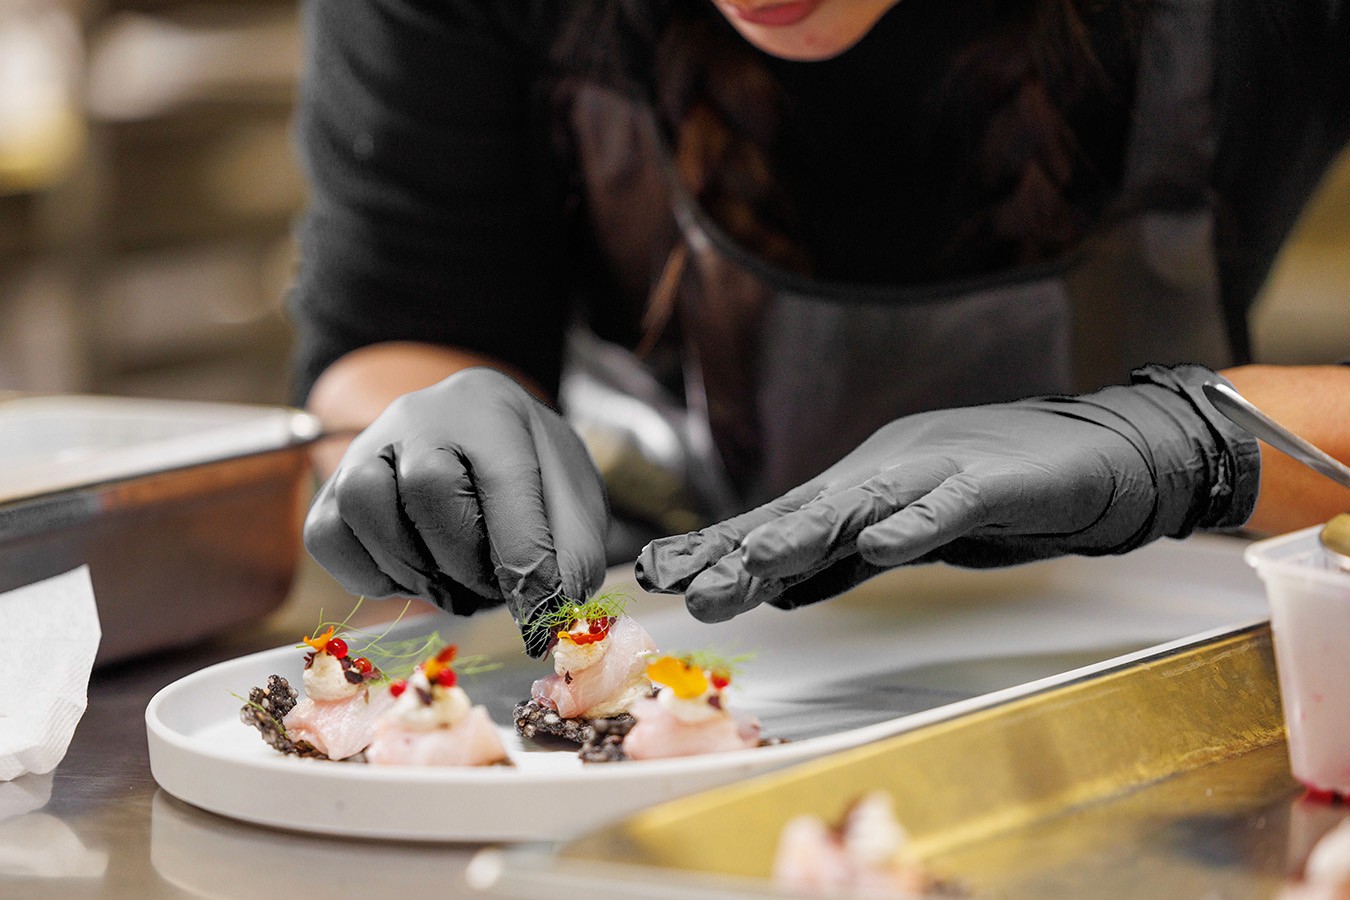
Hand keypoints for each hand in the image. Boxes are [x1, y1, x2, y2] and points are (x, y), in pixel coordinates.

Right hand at [303, 368, 608, 655]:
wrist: (479, 456)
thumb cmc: (529, 482)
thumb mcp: (574, 505)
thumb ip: (574, 554)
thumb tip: (550, 609)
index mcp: (492, 409)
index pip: (504, 479)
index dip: (524, 557)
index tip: (541, 612)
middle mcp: (420, 416)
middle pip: (427, 485)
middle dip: (467, 559)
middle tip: (495, 587)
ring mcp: (366, 449)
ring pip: (364, 503)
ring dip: (416, 568)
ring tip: (457, 584)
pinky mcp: (331, 490)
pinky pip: (328, 535)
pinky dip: (371, 574)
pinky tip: (416, 574)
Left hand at [636, 365, 1256, 621]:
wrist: (1103, 452)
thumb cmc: (1002, 495)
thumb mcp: (909, 533)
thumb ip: (848, 557)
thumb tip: (779, 588)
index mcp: (862, 488)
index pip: (779, 522)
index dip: (720, 547)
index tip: (659, 574)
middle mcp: (885, 473)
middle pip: (802, 515)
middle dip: (738, 551)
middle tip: (682, 585)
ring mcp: (936, 471)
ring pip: (860, 506)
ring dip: (804, 535)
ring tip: (753, 563)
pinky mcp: (993, 482)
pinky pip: (949, 505)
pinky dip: (916, 523)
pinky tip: (884, 546)